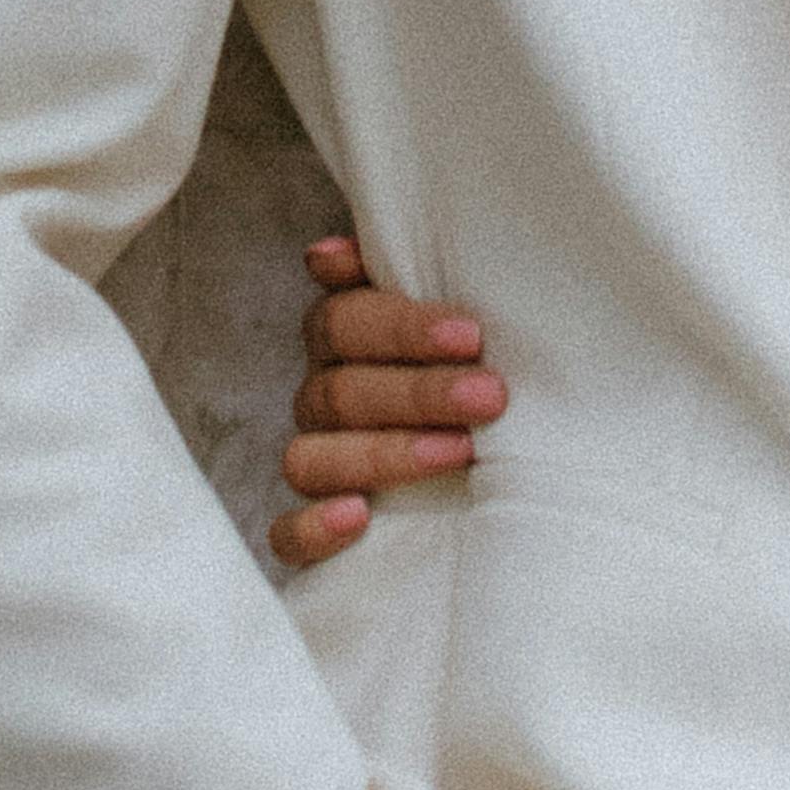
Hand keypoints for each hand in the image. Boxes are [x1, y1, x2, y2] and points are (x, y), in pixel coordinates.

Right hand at [272, 228, 505, 571]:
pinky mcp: (310, 534)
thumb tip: (329, 254)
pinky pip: (286, 534)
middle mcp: (323, 401)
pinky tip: (358, 517)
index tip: (470, 334)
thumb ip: (414, 277)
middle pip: (339, 391)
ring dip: (382, 454)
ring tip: (457, 452)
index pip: (345, 323)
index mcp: (345, 343)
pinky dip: (313, 527)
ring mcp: (317, 466)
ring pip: (309, 458)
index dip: (401, 327)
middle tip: (489, 397)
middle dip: (418, 392)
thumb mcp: (465, 330)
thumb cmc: (481, 378)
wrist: (504, 480)